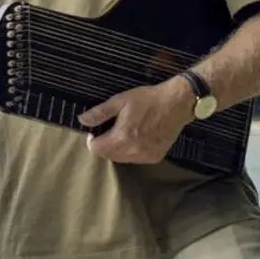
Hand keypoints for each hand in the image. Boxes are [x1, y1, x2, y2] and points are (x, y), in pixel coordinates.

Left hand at [77, 78, 194, 164]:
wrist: (177, 103)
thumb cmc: (147, 99)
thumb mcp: (120, 101)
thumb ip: (99, 113)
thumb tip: (82, 121)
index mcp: (122, 137)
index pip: (96, 149)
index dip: (92, 140)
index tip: (96, 130)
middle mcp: (133, 151)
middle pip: (107, 156)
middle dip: (104, 145)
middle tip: (111, 129)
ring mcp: (145, 156)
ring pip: (121, 159)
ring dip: (117, 150)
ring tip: (124, 133)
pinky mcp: (155, 157)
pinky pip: (135, 159)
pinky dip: (131, 151)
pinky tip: (137, 138)